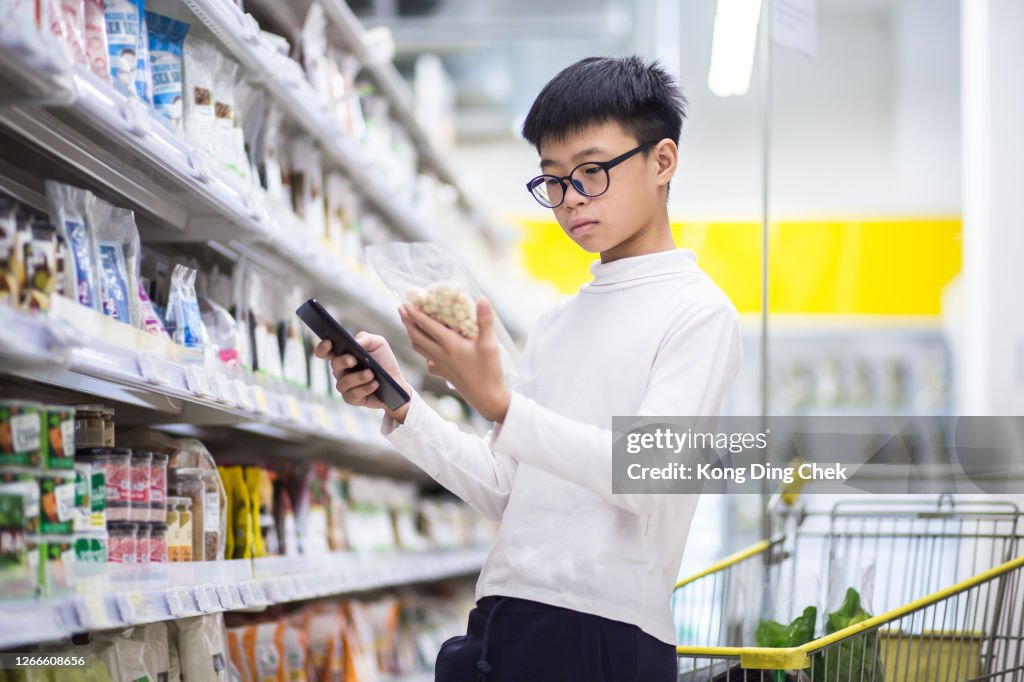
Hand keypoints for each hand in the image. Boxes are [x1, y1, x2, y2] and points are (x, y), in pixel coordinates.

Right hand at [314, 332, 413, 422]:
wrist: (396, 382)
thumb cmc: (384, 361)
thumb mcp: (378, 344)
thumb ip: (366, 338)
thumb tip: (355, 342)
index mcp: (343, 355)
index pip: (326, 352)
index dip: (323, 348)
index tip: (329, 342)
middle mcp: (341, 371)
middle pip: (335, 365)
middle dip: (343, 361)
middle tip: (353, 360)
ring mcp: (345, 385)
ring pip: (344, 382)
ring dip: (358, 377)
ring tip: (371, 374)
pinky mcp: (352, 398)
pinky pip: (353, 395)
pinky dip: (365, 388)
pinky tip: (375, 384)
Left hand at [399, 298, 510, 422]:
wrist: (486, 398)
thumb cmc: (489, 371)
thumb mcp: (490, 344)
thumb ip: (485, 320)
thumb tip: (483, 299)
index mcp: (449, 344)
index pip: (426, 325)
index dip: (415, 313)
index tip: (406, 302)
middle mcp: (440, 354)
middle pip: (416, 336)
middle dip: (407, 321)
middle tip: (401, 308)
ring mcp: (439, 365)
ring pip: (419, 348)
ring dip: (412, 334)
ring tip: (409, 324)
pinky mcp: (443, 374)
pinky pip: (427, 360)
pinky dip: (423, 350)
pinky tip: (428, 349)